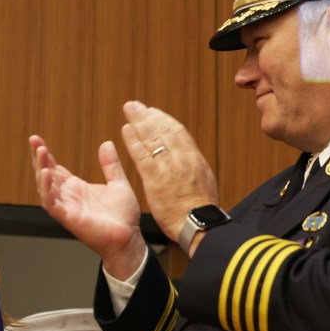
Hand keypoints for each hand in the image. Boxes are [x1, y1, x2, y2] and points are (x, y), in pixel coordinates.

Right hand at [29, 134, 146, 278]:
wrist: (128, 238)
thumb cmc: (123, 217)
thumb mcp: (119, 183)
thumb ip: (111, 164)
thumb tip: (106, 143)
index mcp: (76, 188)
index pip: (55, 168)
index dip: (45, 155)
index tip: (37, 139)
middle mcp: (67, 197)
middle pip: (45, 175)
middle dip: (38, 158)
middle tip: (33, 140)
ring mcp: (66, 208)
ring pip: (45, 187)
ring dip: (40, 169)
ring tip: (40, 151)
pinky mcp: (68, 218)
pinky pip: (51, 203)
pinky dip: (46, 189)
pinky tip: (46, 173)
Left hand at [119, 101, 220, 247]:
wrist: (199, 224)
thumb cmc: (201, 210)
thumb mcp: (203, 182)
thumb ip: (192, 168)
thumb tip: (187, 158)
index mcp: (195, 159)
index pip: (178, 132)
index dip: (164, 120)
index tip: (153, 112)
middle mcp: (182, 159)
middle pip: (163, 130)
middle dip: (148, 116)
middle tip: (136, 106)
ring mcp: (169, 168)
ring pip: (152, 139)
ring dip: (139, 122)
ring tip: (129, 110)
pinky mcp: (155, 180)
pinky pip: (142, 156)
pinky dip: (133, 142)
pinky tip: (126, 131)